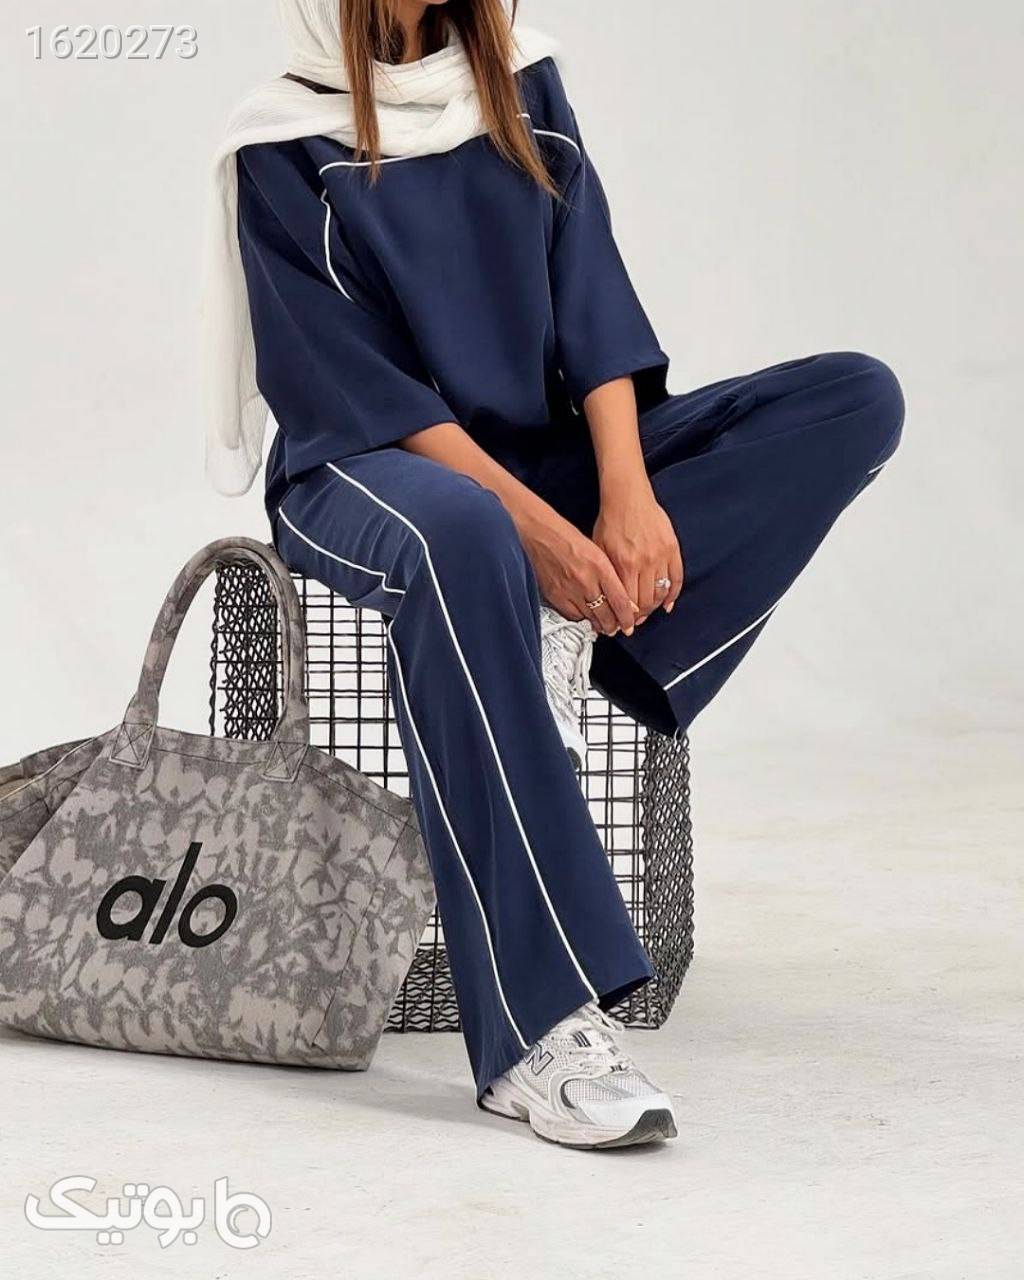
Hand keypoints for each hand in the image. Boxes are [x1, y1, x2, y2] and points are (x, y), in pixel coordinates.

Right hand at [517, 502, 637, 635]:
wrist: (540, 534)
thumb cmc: (570, 539)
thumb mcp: (598, 551)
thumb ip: (612, 575)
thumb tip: (624, 600)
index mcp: (600, 566)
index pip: (620, 601)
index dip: (627, 618)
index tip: (629, 626)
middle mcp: (586, 581)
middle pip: (606, 615)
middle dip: (613, 626)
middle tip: (617, 629)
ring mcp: (569, 590)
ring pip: (590, 618)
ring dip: (598, 625)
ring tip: (603, 626)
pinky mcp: (555, 595)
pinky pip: (572, 616)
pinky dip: (581, 619)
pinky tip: (585, 617)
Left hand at [593, 481, 683, 622]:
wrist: (628, 497)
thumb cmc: (611, 522)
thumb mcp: (600, 551)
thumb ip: (607, 577)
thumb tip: (611, 601)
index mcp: (624, 564)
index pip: (629, 602)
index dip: (628, 617)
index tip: (626, 623)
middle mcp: (644, 562)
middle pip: (647, 601)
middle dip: (642, 615)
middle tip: (638, 620)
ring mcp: (660, 555)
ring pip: (662, 592)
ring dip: (656, 606)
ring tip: (649, 610)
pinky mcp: (672, 548)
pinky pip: (677, 578)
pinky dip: (674, 594)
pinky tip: (668, 602)